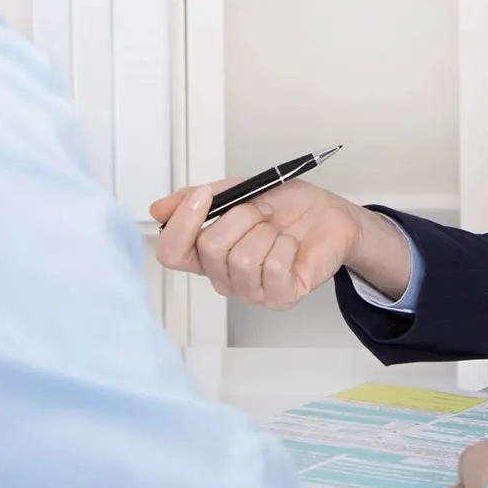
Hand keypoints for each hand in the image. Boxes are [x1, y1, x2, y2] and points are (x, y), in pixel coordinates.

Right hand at [150, 178, 410, 307]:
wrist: (329, 214)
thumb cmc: (286, 206)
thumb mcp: (240, 189)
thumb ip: (199, 198)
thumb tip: (158, 210)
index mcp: (207, 253)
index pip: (171, 253)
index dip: (182, 224)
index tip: (204, 197)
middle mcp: (224, 277)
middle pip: (210, 250)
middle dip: (240, 218)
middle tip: (260, 213)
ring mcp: (252, 291)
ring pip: (241, 259)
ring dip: (265, 231)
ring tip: (277, 230)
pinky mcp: (281, 297)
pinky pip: (273, 268)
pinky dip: (285, 245)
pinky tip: (291, 244)